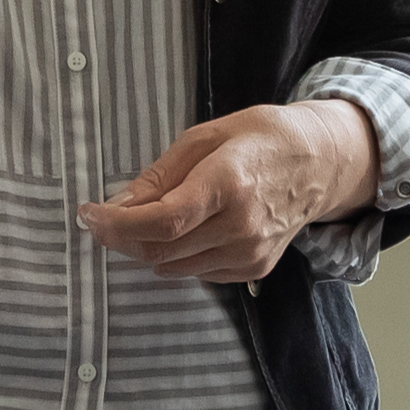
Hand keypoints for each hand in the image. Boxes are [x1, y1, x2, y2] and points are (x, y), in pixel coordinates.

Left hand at [76, 100, 378, 283]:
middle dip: (122, 237)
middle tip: (103, 219)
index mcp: (228, 183)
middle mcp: (242, 225)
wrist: (320, 163)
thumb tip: (118, 204)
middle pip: (162, 249)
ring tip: (143, 220)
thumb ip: (160, 175)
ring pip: (174, 267)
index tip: (89, 215)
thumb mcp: (206, 136)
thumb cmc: (260, 139)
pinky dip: (178, 256)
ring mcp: (250, 252)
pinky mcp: (255, 268)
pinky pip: (198, 272)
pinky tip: (186, 230)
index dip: (118, 224)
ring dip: (148, 248)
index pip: (163, 220)